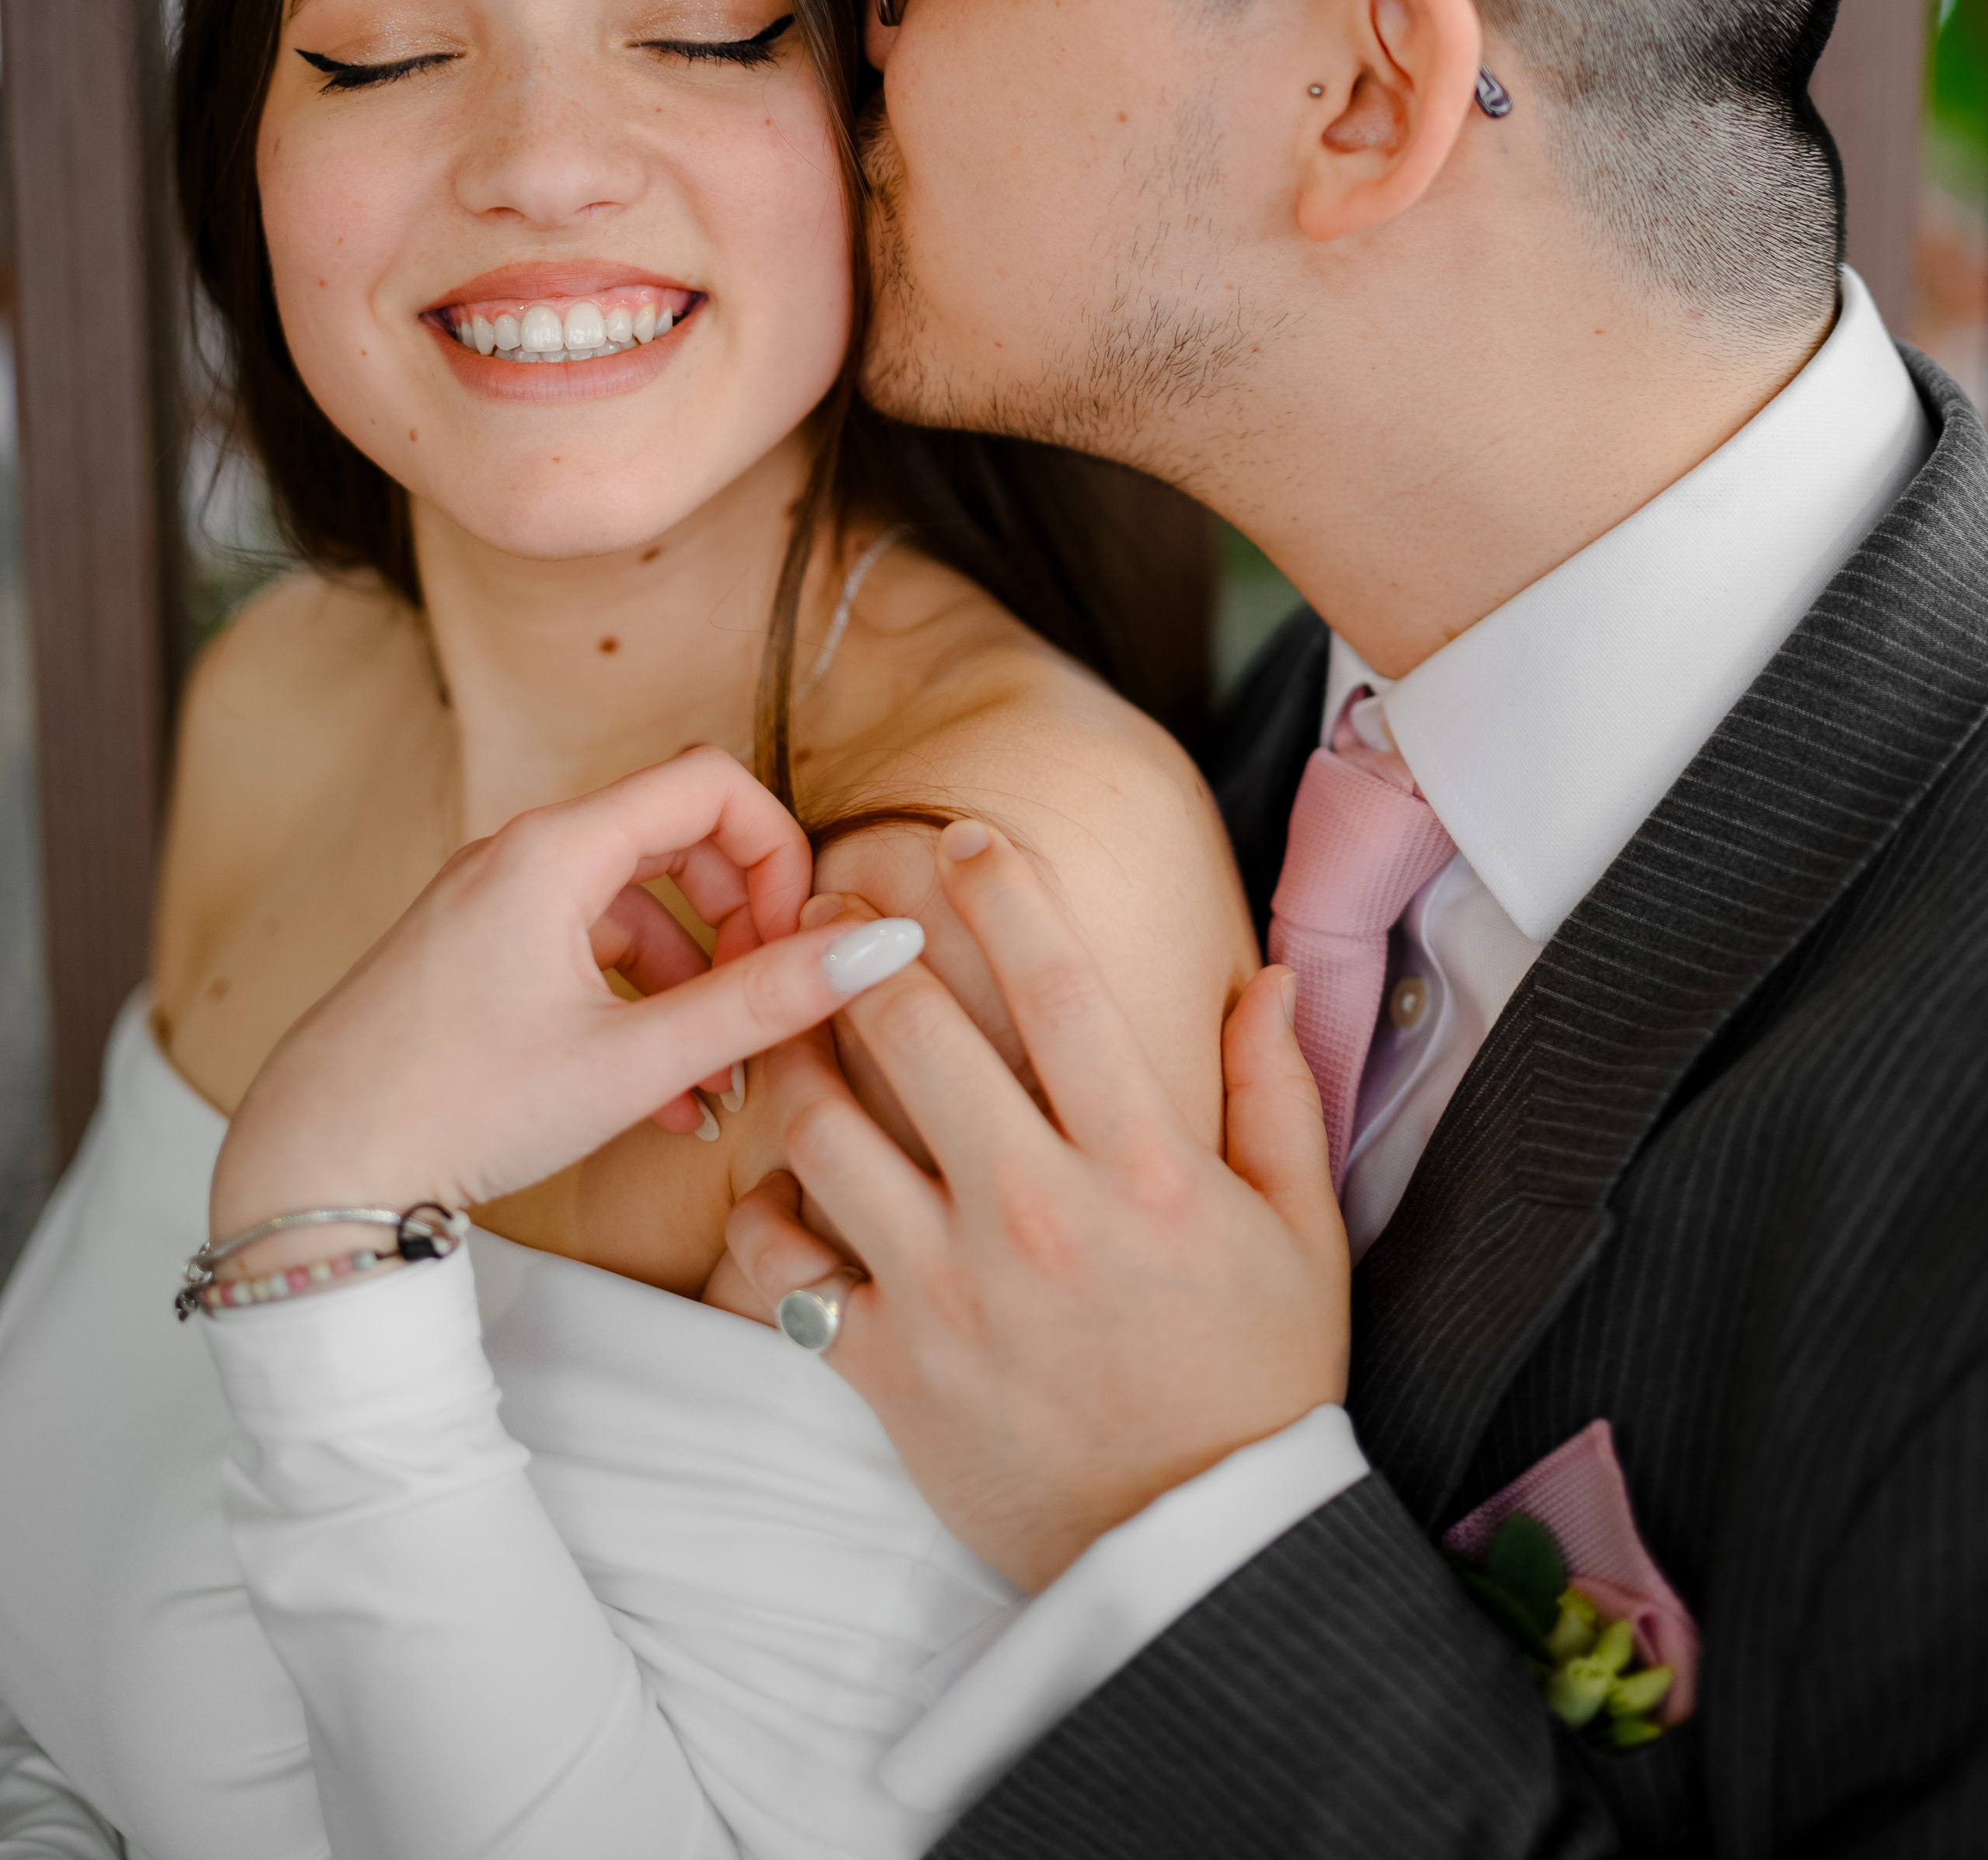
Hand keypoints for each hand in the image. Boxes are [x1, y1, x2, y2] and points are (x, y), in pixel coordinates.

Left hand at [210, 746, 923, 1251]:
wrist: (310, 1169)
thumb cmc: (458, 1107)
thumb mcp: (631, 1060)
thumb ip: (761, 1002)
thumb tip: (878, 947)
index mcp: (558, 849)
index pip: (713, 785)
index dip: (778, 853)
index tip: (797, 941)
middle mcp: (521, 854)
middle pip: (678, 838)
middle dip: (743, 920)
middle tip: (768, 1006)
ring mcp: (490, 901)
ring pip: (634, 904)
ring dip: (695, 977)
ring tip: (720, 1080)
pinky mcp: (472, 952)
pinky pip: (583, 946)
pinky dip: (637, 1000)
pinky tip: (662, 1096)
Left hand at [724, 821, 1347, 1592]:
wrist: (1197, 1551)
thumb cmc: (1254, 1378)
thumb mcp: (1300, 1230)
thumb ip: (1277, 1094)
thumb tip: (1263, 980)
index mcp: (1141, 1166)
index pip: (1056, 987)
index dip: (999, 892)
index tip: (961, 838)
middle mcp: (1035, 1211)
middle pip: (912, 1031)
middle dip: (866, 947)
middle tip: (842, 905)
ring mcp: (948, 1290)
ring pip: (822, 1130)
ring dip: (798, 1062)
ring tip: (793, 1028)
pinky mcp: (886, 1366)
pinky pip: (780, 1263)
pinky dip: (767, 1214)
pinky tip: (791, 1187)